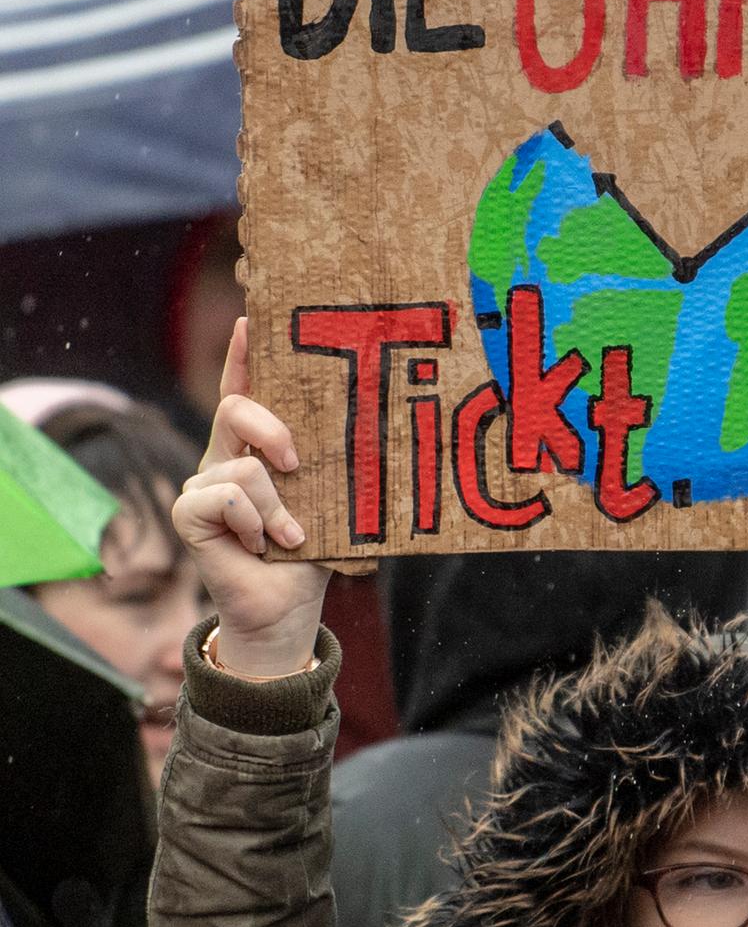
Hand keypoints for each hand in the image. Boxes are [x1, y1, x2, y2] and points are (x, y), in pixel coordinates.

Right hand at [170, 318, 330, 678]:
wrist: (286, 609)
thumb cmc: (315, 553)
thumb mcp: (332, 501)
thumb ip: (333, 467)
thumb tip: (379, 431)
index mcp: (258, 451)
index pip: (246, 394)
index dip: (245, 356)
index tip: (253, 318)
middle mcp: (224, 459)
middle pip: (238, 409)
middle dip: (273, 428)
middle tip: (299, 463)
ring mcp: (202, 484)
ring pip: (244, 468)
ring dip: (277, 508)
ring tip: (289, 536)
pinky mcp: (189, 512)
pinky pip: (228, 496)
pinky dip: (255, 523)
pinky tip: (263, 545)